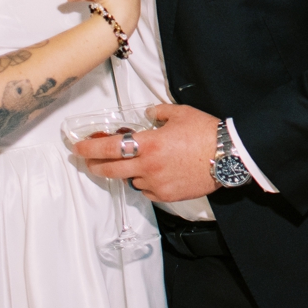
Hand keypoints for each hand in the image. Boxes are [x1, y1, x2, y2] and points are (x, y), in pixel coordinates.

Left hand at [74, 104, 223, 201]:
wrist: (229, 155)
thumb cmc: (206, 132)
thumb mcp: (181, 113)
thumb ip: (160, 113)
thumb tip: (150, 114)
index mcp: (149, 143)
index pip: (109, 147)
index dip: (90, 147)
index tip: (78, 147)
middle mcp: (148, 166)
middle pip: (110, 170)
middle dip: (95, 165)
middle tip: (90, 161)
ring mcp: (156, 183)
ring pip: (131, 180)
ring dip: (128, 172)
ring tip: (138, 163)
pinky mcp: (167, 195)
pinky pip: (148, 190)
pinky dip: (146, 182)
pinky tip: (156, 173)